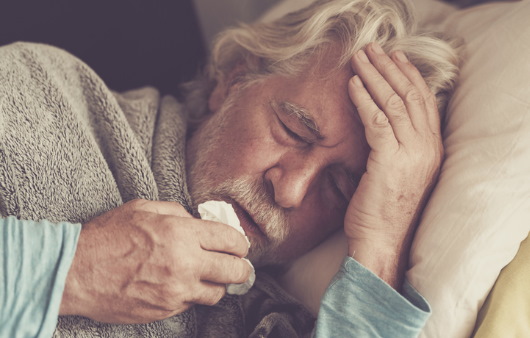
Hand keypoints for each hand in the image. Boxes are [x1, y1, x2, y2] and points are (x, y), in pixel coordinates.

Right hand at [59, 199, 251, 323]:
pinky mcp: (166, 310)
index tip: (240, 245)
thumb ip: (177, 212)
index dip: (241, 243)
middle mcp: (185, 263)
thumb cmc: (107, 236)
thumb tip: (197, 220)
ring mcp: (176, 290)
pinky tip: (184, 285)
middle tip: (238, 265)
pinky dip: (194, 295)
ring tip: (211, 277)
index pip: (231, 240)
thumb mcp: (143, 209)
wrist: (76, 271)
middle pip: (234, 270)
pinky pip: (193, 304)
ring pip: (218, 293)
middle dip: (241, 267)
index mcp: (181, 233)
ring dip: (219, 284)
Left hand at [345, 42, 442, 288]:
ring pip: (396, 103)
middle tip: (373, 49)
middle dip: (391, 68)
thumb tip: (379, 122)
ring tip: (360, 58)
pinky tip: (353, 85)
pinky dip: (364, 100)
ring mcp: (412, 154)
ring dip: (376, 76)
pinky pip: (377, 121)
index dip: (409, 76)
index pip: (425, 102)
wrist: (381, 243)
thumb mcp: (396, 173)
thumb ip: (395, 146)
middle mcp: (427, 148)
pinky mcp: (391, 161)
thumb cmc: (382, 211)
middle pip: (412, 96)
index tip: (395, 57)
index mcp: (432, 150)